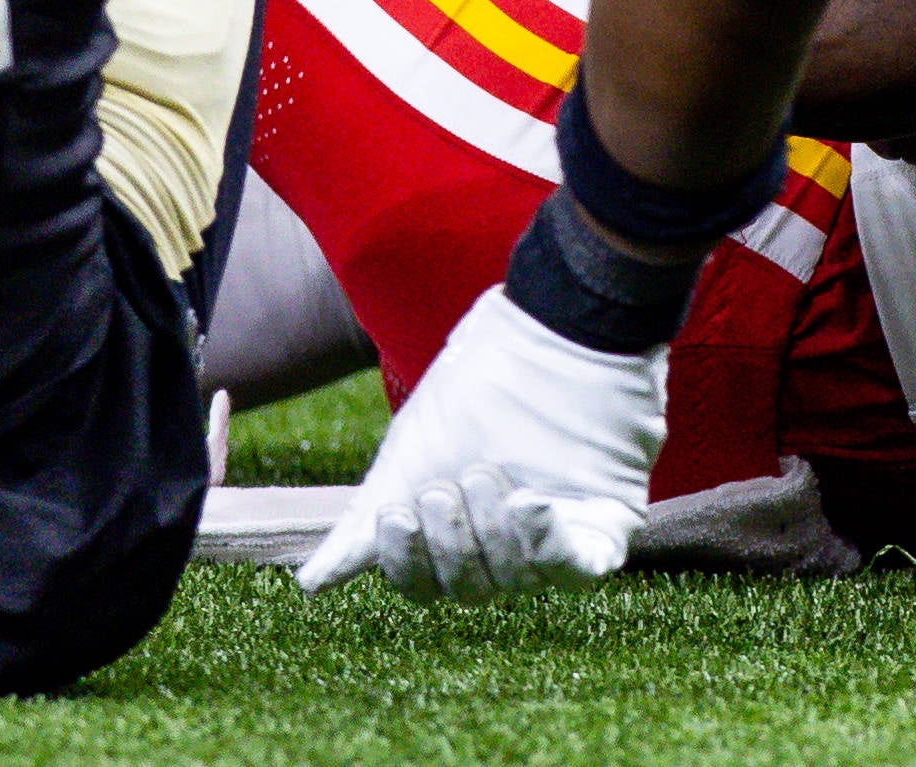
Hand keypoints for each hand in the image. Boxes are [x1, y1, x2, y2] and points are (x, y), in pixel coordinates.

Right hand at [294, 286, 662, 600]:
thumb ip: (366, 523)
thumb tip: (309, 585)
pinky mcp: (606, 526)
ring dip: (494, 532)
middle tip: (446, 486)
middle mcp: (507, 540)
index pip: (424, 585)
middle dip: (448, 541)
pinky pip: (578, 568)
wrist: (555, 326)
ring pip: (517, 580)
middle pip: (466, 589)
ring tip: (486, 473)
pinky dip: (548, 545)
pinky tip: (530, 502)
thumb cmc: (479, 381)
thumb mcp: (410, 452)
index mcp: (458, 529)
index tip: (397, 512)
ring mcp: (559, 534)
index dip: (406, 561)